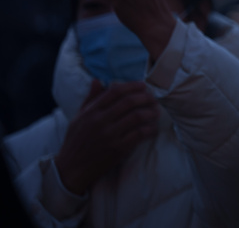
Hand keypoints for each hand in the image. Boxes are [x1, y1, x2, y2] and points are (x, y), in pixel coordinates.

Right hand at [54, 80, 159, 194]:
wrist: (71, 169)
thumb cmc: (75, 141)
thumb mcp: (78, 118)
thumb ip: (90, 99)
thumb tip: (97, 80)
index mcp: (91, 112)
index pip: (115, 92)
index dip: (132, 86)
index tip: (143, 86)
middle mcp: (100, 122)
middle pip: (129, 102)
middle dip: (145, 98)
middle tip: (153, 99)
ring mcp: (109, 135)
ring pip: (136, 117)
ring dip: (150, 112)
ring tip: (156, 112)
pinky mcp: (117, 149)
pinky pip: (139, 134)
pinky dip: (150, 129)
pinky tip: (153, 128)